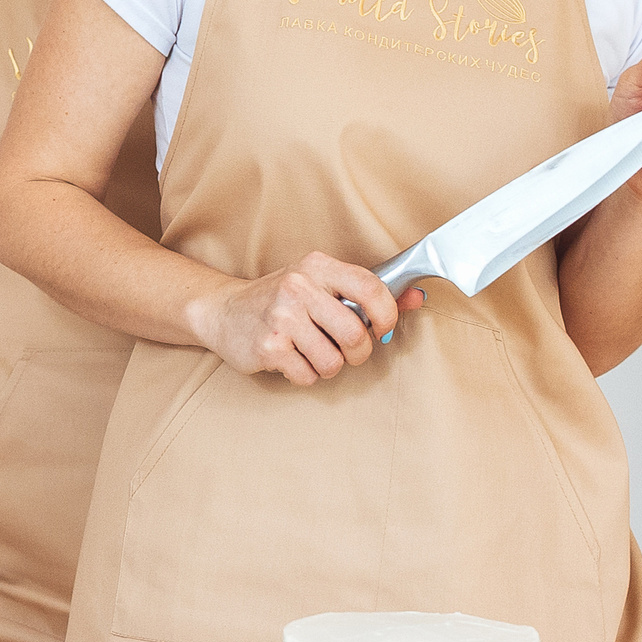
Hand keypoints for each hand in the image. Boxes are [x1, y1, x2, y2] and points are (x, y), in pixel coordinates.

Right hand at [186, 252, 424, 386]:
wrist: (223, 311)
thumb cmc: (281, 299)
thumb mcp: (321, 284)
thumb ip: (369, 293)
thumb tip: (418, 298)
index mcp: (317, 266)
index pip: (371, 287)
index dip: (387, 315)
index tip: (381, 328)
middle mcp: (298, 286)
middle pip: (355, 334)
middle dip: (357, 352)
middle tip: (344, 349)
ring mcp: (281, 316)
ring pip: (333, 361)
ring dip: (327, 365)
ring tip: (310, 350)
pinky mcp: (269, 346)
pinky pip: (308, 376)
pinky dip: (304, 374)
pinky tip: (290, 358)